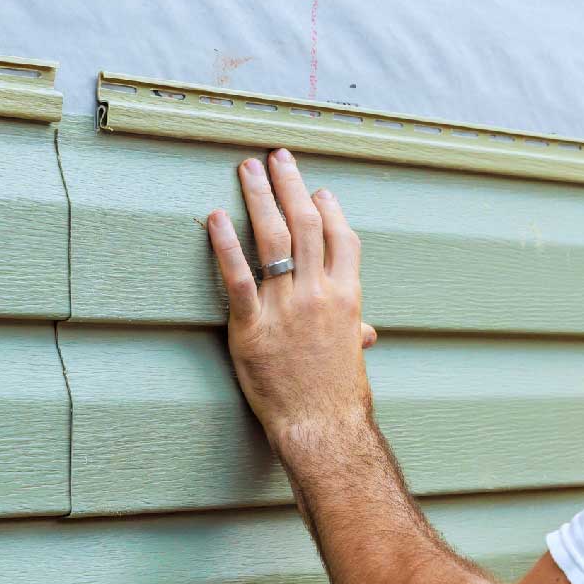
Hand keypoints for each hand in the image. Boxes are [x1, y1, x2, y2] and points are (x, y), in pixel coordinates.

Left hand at [206, 149, 376, 451]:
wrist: (321, 426)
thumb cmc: (337, 396)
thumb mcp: (352, 357)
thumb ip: (355, 333)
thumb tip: (367, 333)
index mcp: (346, 296)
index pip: (342, 238)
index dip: (330, 209)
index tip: (317, 189)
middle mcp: (318, 293)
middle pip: (307, 224)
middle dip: (291, 185)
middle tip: (277, 157)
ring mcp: (285, 308)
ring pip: (274, 238)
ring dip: (261, 197)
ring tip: (248, 169)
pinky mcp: (252, 327)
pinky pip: (237, 277)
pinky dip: (226, 244)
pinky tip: (215, 218)